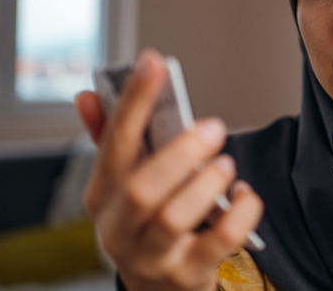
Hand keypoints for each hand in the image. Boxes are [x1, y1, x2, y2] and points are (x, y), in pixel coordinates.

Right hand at [75, 49, 263, 290]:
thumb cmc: (145, 225)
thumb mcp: (123, 187)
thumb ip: (111, 141)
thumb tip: (88, 95)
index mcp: (102, 195)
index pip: (114, 143)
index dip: (134, 102)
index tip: (154, 63)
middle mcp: (119, 229)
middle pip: (143, 188)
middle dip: (179, 152)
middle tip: (212, 127)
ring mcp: (151, 257)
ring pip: (173, 218)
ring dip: (206, 183)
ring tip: (225, 164)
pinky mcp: (186, 276)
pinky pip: (218, 242)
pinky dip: (238, 213)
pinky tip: (244, 195)